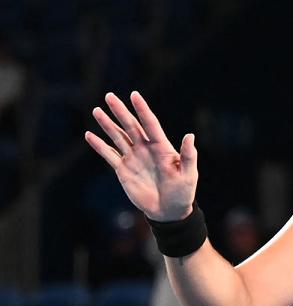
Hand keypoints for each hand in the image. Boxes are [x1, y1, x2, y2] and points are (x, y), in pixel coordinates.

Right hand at [85, 91, 197, 221]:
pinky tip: (89, 135)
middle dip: (120, 111)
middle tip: (109, 95)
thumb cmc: (183, 192)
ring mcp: (133, 158)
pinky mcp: (123, 170)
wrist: (169, 211)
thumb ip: (188, 155)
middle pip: (131, 126)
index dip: (142, 109)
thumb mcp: (189, 174)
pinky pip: (109, 155)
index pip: (150, 124)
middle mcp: (146, 148)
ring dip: (107, 124)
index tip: (134, 95)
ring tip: (97, 110)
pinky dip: (99, 145)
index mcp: (162, 147)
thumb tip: (190, 135)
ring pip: (118, 137)